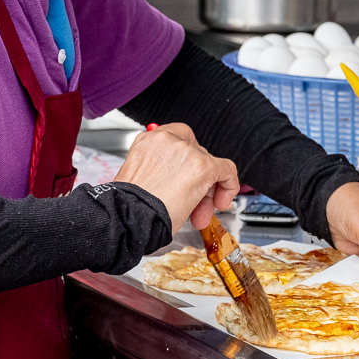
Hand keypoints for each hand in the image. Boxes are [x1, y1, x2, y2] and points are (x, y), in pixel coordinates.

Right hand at [114, 123, 239, 233]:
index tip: (185, 180)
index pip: (177, 141)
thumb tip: (179, 180)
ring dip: (208, 190)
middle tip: (194, 203)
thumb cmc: (131, 207)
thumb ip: (160, 170)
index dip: (185, 163)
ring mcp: (185, 151)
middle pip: (195, 155)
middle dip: (198, 181)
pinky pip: (226, 169)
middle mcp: (165, 140)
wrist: (129, 218)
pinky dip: (229, 185)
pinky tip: (222, 200)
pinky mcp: (201, 166)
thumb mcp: (141, 179)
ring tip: (200, 213)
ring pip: (209, 165)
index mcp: (147, 142)